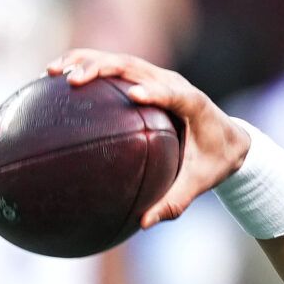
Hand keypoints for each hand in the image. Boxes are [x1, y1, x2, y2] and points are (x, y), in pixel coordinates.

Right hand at [48, 49, 251, 228]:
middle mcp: (174, 83)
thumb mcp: (199, 184)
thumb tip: (143, 223)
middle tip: (72, 81)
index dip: (156, 91)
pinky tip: (55, 77)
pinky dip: (86, 65)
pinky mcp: (146, 77)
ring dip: (86, 61)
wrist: (230, 138)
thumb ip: (174, 202)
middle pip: (136, 66)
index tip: (134, 94)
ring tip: (53, 72)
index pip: (174, 94)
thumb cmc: (215, 162)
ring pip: (120, 60)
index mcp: (194, 104)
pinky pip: (114, 66)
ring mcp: (158, 76)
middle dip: (102, 68)